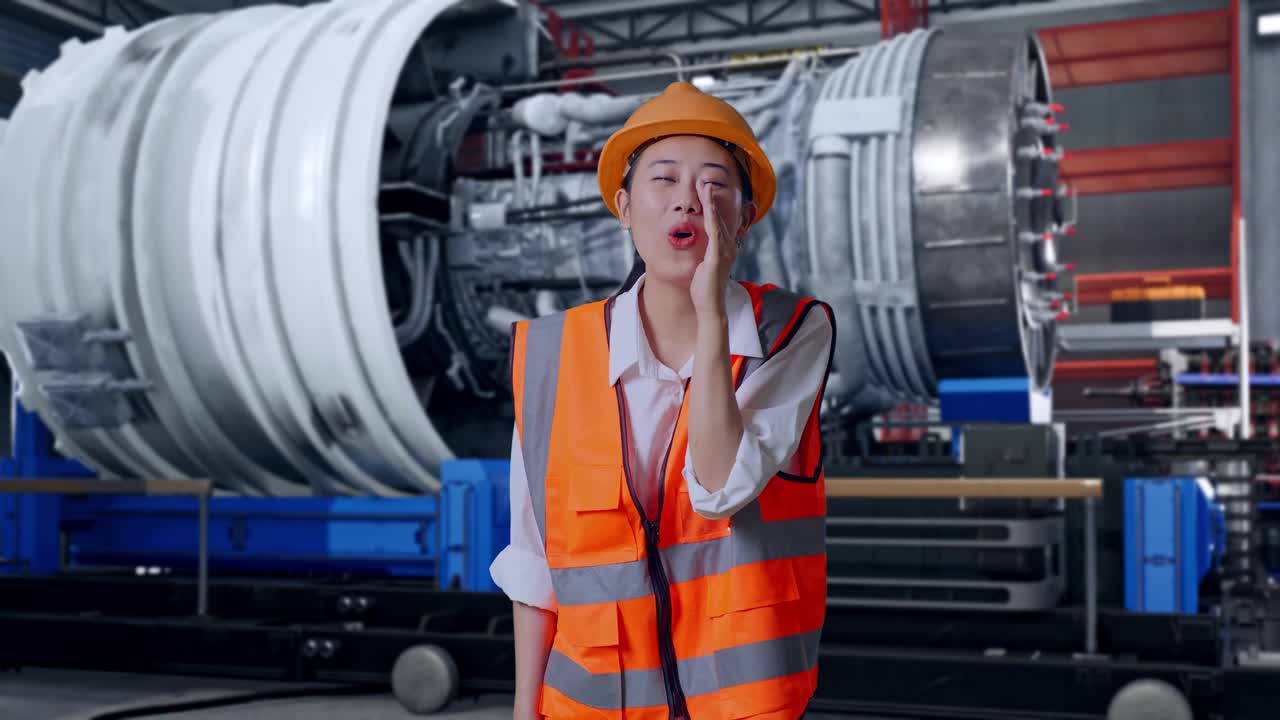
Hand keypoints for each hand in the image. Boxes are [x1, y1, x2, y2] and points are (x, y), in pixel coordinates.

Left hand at [691, 182, 736, 316]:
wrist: (710, 307)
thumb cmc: (705, 290)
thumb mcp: (702, 267)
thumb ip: (701, 255)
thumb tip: (694, 247)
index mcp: (725, 249)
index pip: (718, 222)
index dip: (712, 206)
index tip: (705, 191)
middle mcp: (728, 248)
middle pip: (720, 217)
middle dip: (712, 199)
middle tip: (704, 181)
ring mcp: (725, 252)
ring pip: (718, 221)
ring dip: (711, 203)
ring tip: (705, 186)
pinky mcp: (718, 257)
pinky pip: (715, 233)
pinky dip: (713, 218)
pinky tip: (708, 207)